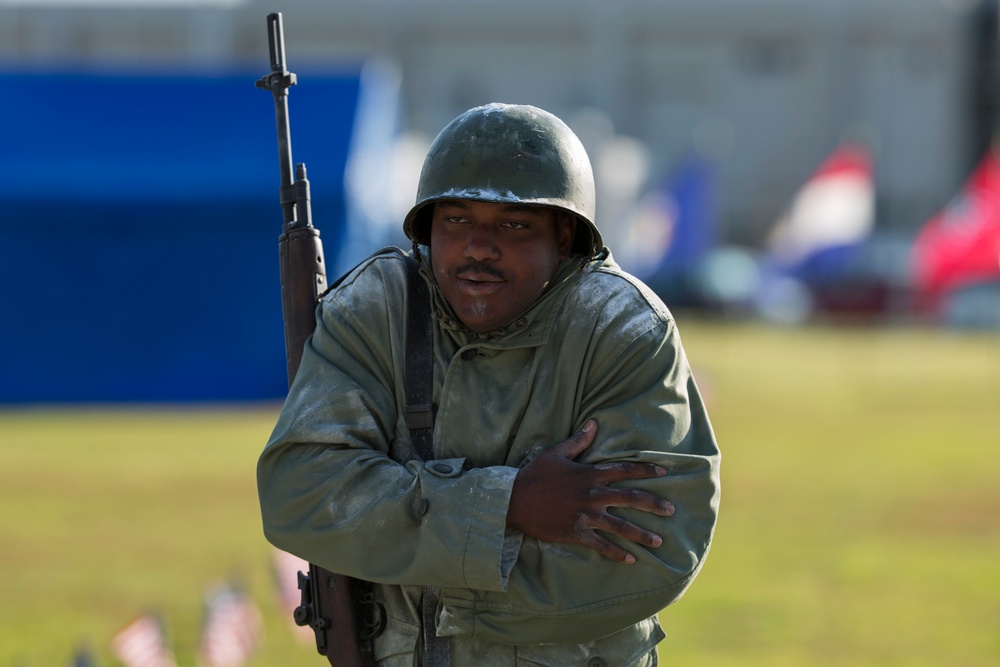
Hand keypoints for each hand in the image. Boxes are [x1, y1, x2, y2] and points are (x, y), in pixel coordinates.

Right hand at [506, 419, 674, 563]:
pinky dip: (617, 553)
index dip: (645, 470)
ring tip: (659, 541)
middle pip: (630, 499)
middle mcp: (592, 495)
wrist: (513, 499)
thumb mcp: (556, 453)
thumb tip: (594, 422)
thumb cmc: (535, 474)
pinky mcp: (576, 533)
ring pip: (621, 526)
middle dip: (653, 504)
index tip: (663, 472)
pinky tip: (631, 559)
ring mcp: (586, 515)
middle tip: (671, 511)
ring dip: (641, 534)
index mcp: (590, 474)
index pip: (624, 470)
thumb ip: (578, 440)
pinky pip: (601, 545)